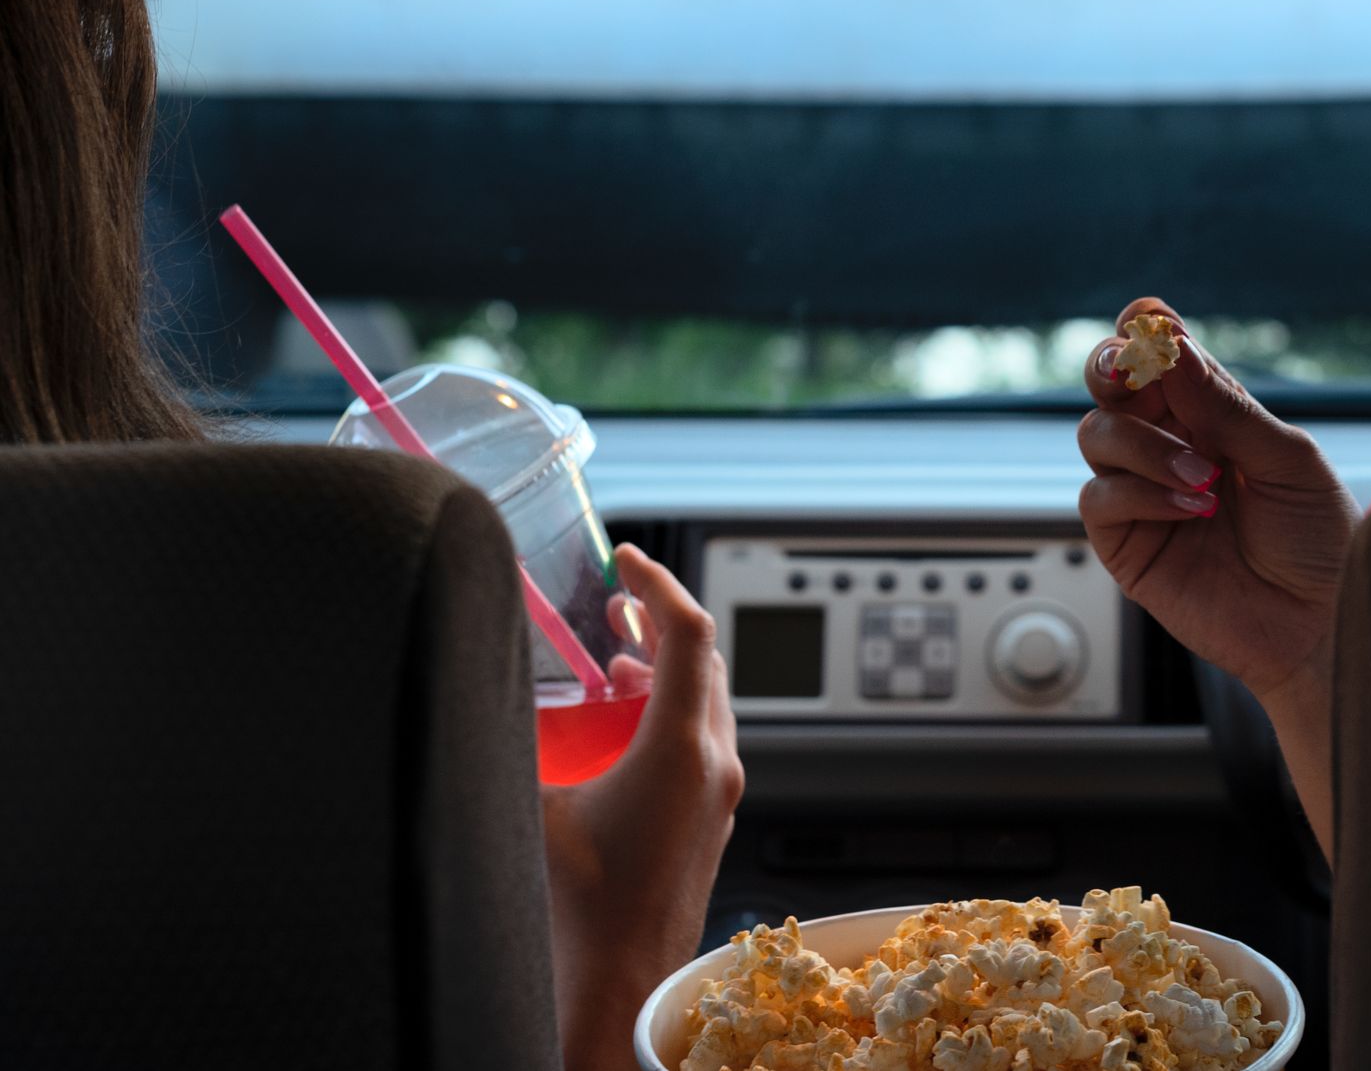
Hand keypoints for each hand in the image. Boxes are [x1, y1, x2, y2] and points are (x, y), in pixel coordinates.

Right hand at [541, 545, 743, 1070]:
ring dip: (663, 668)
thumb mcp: (528, 810)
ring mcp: (719, 798)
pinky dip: (668, 711)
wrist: (615, 997)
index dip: (657, 582)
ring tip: (615, 655)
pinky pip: (701, 743)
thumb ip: (505, 740)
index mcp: (682, 750)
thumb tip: (466, 686)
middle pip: (704, 662)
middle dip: (659, 621)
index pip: (688, 633)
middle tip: (618, 601)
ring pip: (706, 703)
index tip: (627, 558)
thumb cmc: (576, 917)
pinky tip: (622, 724)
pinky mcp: (710, 825)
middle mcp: (715, 767)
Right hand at [1077, 299, 1359, 705]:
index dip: (1145, 331)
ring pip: (1096, 434)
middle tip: (1132, 371)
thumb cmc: (1319, 540)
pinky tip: (1190, 508)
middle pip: (1108, 384)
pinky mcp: (1127, 543)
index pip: (1161, 355)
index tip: (1148, 324)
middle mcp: (1170, 444)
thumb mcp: (1287, 460)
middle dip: (1113, 367)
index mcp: (1212, 413)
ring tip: (1203, 477)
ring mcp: (1143, 492)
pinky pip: (1100, 497)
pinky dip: (1139, 492)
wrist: (1323, 625)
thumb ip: (1226, 406)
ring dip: (1143, 444)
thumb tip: (1172, 346)